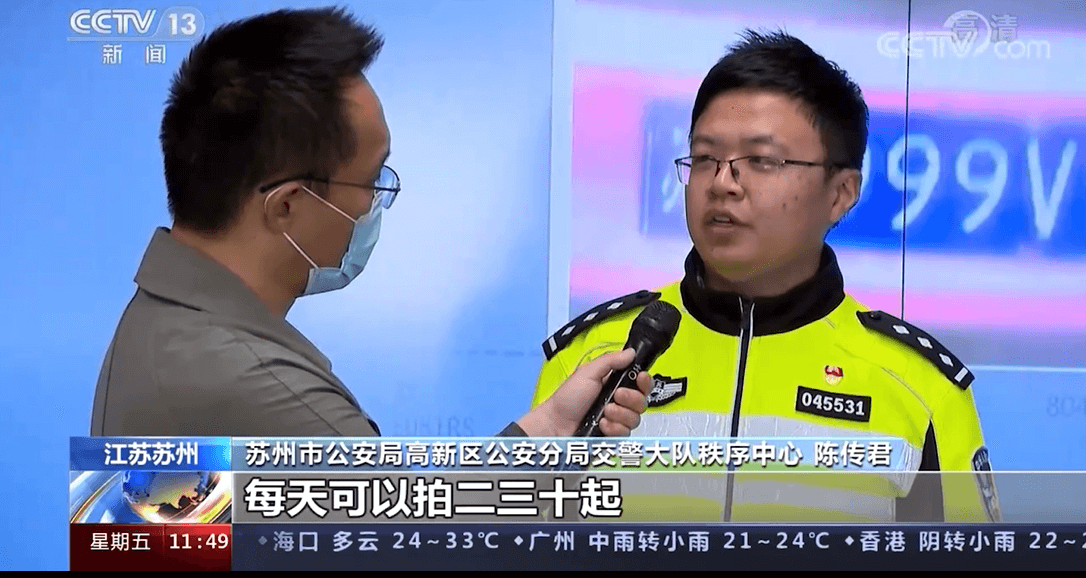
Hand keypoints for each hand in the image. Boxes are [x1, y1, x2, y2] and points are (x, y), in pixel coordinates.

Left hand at [517, 348, 652, 436]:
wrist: (556, 424)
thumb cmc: (567, 399)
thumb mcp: (587, 373)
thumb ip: (610, 361)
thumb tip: (630, 352)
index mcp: (613, 383)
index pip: (639, 382)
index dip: (644, 381)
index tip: (640, 378)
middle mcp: (618, 401)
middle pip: (642, 401)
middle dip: (630, 398)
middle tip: (615, 396)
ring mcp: (616, 418)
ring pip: (635, 418)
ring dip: (619, 414)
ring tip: (603, 412)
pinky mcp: (613, 433)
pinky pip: (625, 432)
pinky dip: (613, 428)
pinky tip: (601, 424)